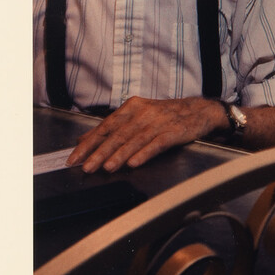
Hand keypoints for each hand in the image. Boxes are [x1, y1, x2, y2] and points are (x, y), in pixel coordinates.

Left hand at [69, 95, 225, 172]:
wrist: (199, 110)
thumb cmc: (166, 115)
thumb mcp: (138, 115)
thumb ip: (112, 127)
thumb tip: (84, 138)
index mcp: (132, 107)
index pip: (106, 126)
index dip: (89, 142)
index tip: (76, 156)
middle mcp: (144, 113)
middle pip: (118, 135)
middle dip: (100, 152)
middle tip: (87, 166)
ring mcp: (159, 122)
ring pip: (134, 141)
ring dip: (119, 155)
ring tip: (107, 167)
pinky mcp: (174, 132)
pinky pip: (156, 144)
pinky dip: (144, 154)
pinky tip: (134, 163)